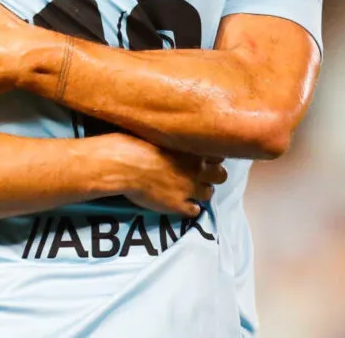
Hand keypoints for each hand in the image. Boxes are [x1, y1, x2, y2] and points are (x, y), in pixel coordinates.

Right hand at [107, 136, 226, 217]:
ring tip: (187, 189)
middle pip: (221, 175)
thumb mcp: (161, 134)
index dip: (211, 158)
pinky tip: (180, 203)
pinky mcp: (178, 205)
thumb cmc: (136, 143)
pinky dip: (190, 208)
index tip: (202, 158)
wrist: (124, 164)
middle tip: (198, 175)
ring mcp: (189, 188)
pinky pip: (195, 211)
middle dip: (212, 176)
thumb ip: (176, 138)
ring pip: (209, 194)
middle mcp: (197, 168)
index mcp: (193, 149)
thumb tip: (176, 135)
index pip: (220, 154)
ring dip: (200, 192)